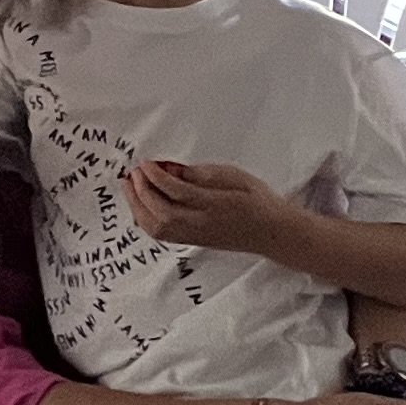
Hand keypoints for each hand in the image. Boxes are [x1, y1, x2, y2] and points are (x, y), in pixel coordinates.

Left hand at [122, 158, 302, 259]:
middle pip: (163, 213)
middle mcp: (203, 224)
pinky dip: (146, 218)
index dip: (157, 176)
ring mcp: (197, 236)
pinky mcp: (194, 242)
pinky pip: (163, 234)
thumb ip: (202, 173)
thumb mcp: (235, 177)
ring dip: (138, 206)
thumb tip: (172, 169)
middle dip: (142, 191)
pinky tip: (141, 202)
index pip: (178, 192)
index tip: (146, 163)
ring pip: (158, 228)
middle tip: (134, 171)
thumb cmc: (257, 199)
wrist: (275, 233)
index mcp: (217, 205)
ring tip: (130, 185)